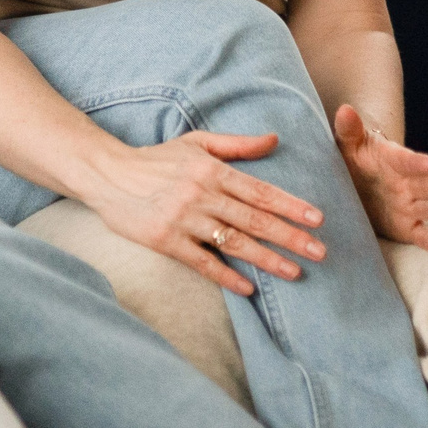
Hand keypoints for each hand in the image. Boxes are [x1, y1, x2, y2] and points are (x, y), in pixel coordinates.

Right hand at [79, 133, 326, 296]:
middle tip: (320, 252)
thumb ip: (237, 145)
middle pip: (254, 219)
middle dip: (291, 237)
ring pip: (234, 242)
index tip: (318, 219)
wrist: (107, 174)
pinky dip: (226, 276)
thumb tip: (274, 139)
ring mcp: (184, 219)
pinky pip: (202, 261)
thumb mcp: (196, 142)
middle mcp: (202, 194)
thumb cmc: (156, 158)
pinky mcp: (166, 240)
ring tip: (294, 272)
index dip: (291, 205)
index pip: (261, 191)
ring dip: (267, 259)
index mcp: (213, 170)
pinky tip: (248, 288)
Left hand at [332, 105, 427, 254]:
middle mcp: (407, 183)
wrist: (356, 183)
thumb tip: (344, 109)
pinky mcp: (408, 227)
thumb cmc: (354, 160)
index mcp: (393, 161)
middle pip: (424, 185)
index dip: (417, 162)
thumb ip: (348, 130)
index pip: (407, 160)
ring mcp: (410, 206)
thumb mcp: (348, 145)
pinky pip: (423, 235)